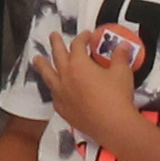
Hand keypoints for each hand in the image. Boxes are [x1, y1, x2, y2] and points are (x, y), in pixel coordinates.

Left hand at [32, 24, 147, 148]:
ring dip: (42, 65)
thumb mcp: (121, 72)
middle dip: (56, 44)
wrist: (112, 125)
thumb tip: (123, 45)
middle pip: (58, 56)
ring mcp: (62, 94)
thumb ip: (120, 56)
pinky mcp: (63, 110)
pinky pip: (54, 96)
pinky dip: (53, 89)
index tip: (87, 35)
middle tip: (53, 36)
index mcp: (79, 64)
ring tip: (36, 59)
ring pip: (48, 76)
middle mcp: (66, 77)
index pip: (77, 45)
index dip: (82, 37)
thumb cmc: (117, 96)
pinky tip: (54, 90)